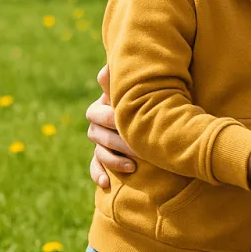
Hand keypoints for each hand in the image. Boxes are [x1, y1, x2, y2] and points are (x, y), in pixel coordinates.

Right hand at [86, 64, 138, 188]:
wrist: (154, 115)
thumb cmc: (148, 99)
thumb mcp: (138, 90)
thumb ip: (124, 82)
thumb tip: (108, 67)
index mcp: (105, 104)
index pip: (99, 112)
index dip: (110, 117)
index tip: (122, 121)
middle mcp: (99, 123)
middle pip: (99, 133)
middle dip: (118, 141)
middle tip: (138, 147)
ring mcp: (100, 141)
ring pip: (99, 151)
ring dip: (114, 159)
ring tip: (133, 166)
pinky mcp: (103, 157)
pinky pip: (96, 166)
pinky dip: (99, 174)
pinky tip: (107, 183)